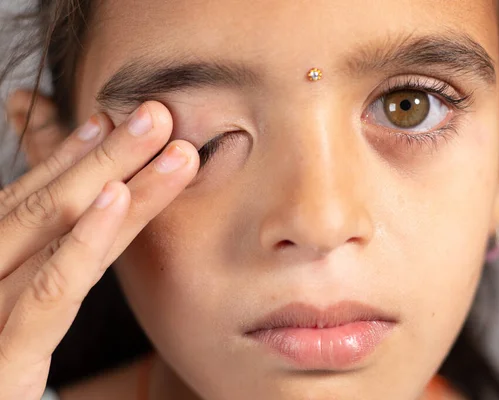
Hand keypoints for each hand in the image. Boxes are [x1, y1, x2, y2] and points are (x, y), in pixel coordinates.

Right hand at [0, 101, 198, 399]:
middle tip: (155, 114)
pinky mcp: (5, 361)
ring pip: (54, 231)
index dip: (67, 160)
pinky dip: (83, 240)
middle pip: (48, 206)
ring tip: (163, 142)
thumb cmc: (1, 366)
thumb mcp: (13, 315)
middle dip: (106, 156)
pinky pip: (49, 292)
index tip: (107, 122)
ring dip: (112, 177)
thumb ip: (38, 275)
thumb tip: (85, 223)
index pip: (26, 205)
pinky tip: (117, 198)